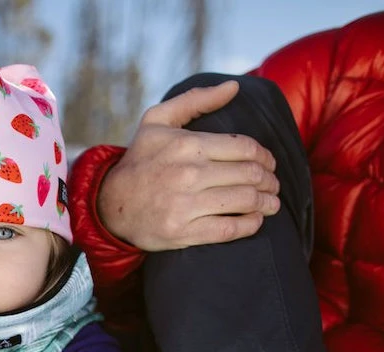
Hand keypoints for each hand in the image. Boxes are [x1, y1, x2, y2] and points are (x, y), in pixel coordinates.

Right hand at [97, 80, 280, 251]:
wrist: (110, 204)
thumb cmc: (139, 160)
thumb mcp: (157, 121)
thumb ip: (195, 100)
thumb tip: (234, 87)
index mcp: (187, 145)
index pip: (244, 148)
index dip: (265, 156)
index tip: (269, 163)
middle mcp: (188, 174)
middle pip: (249, 175)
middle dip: (269, 180)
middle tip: (273, 185)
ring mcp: (185, 205)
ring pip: (244, 201)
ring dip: (266, 202)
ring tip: (271, 203)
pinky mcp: (182, 232)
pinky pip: (228, 228)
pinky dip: (250, 224)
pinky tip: (256, 220)